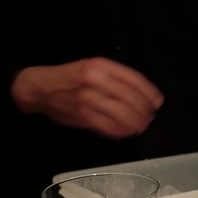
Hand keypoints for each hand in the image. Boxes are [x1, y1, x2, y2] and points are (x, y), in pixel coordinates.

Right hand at [11, 57, 163, 138]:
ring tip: (141, 126)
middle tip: (150, 116)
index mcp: (101, 66)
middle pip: (131, 98)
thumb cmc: (70, 77)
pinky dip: (121, 131)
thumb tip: (144, 94)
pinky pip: (109, 127)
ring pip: (122, 114)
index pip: (134, 80)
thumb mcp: (93, 66)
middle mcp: (96, 80)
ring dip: (136, 123)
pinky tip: (127, 131)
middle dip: (144, 110)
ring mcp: (89, 99)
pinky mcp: (83, 116)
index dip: (149, 93)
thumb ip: (116, 77)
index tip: (157, 101)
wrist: (41, 87)